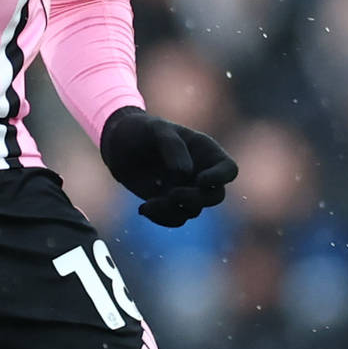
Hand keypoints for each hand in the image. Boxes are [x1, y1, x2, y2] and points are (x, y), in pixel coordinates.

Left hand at [99, 106, 236, 226]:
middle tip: (172, 194)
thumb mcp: (156, 129)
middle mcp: (201, 173)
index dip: (220, 178)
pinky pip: (176, 219)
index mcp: (205, 151)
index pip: (229, 169)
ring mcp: (187, 190)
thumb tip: (185, 173)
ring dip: (172, 210)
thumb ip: (172, 146)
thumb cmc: (141, 130)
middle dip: (195, 199)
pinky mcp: (170, 204)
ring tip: (150, 203)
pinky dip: (162, 218)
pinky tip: (144, 208)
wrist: (118, 145)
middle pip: (215, 196)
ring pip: (193, 210)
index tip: (199, 179)